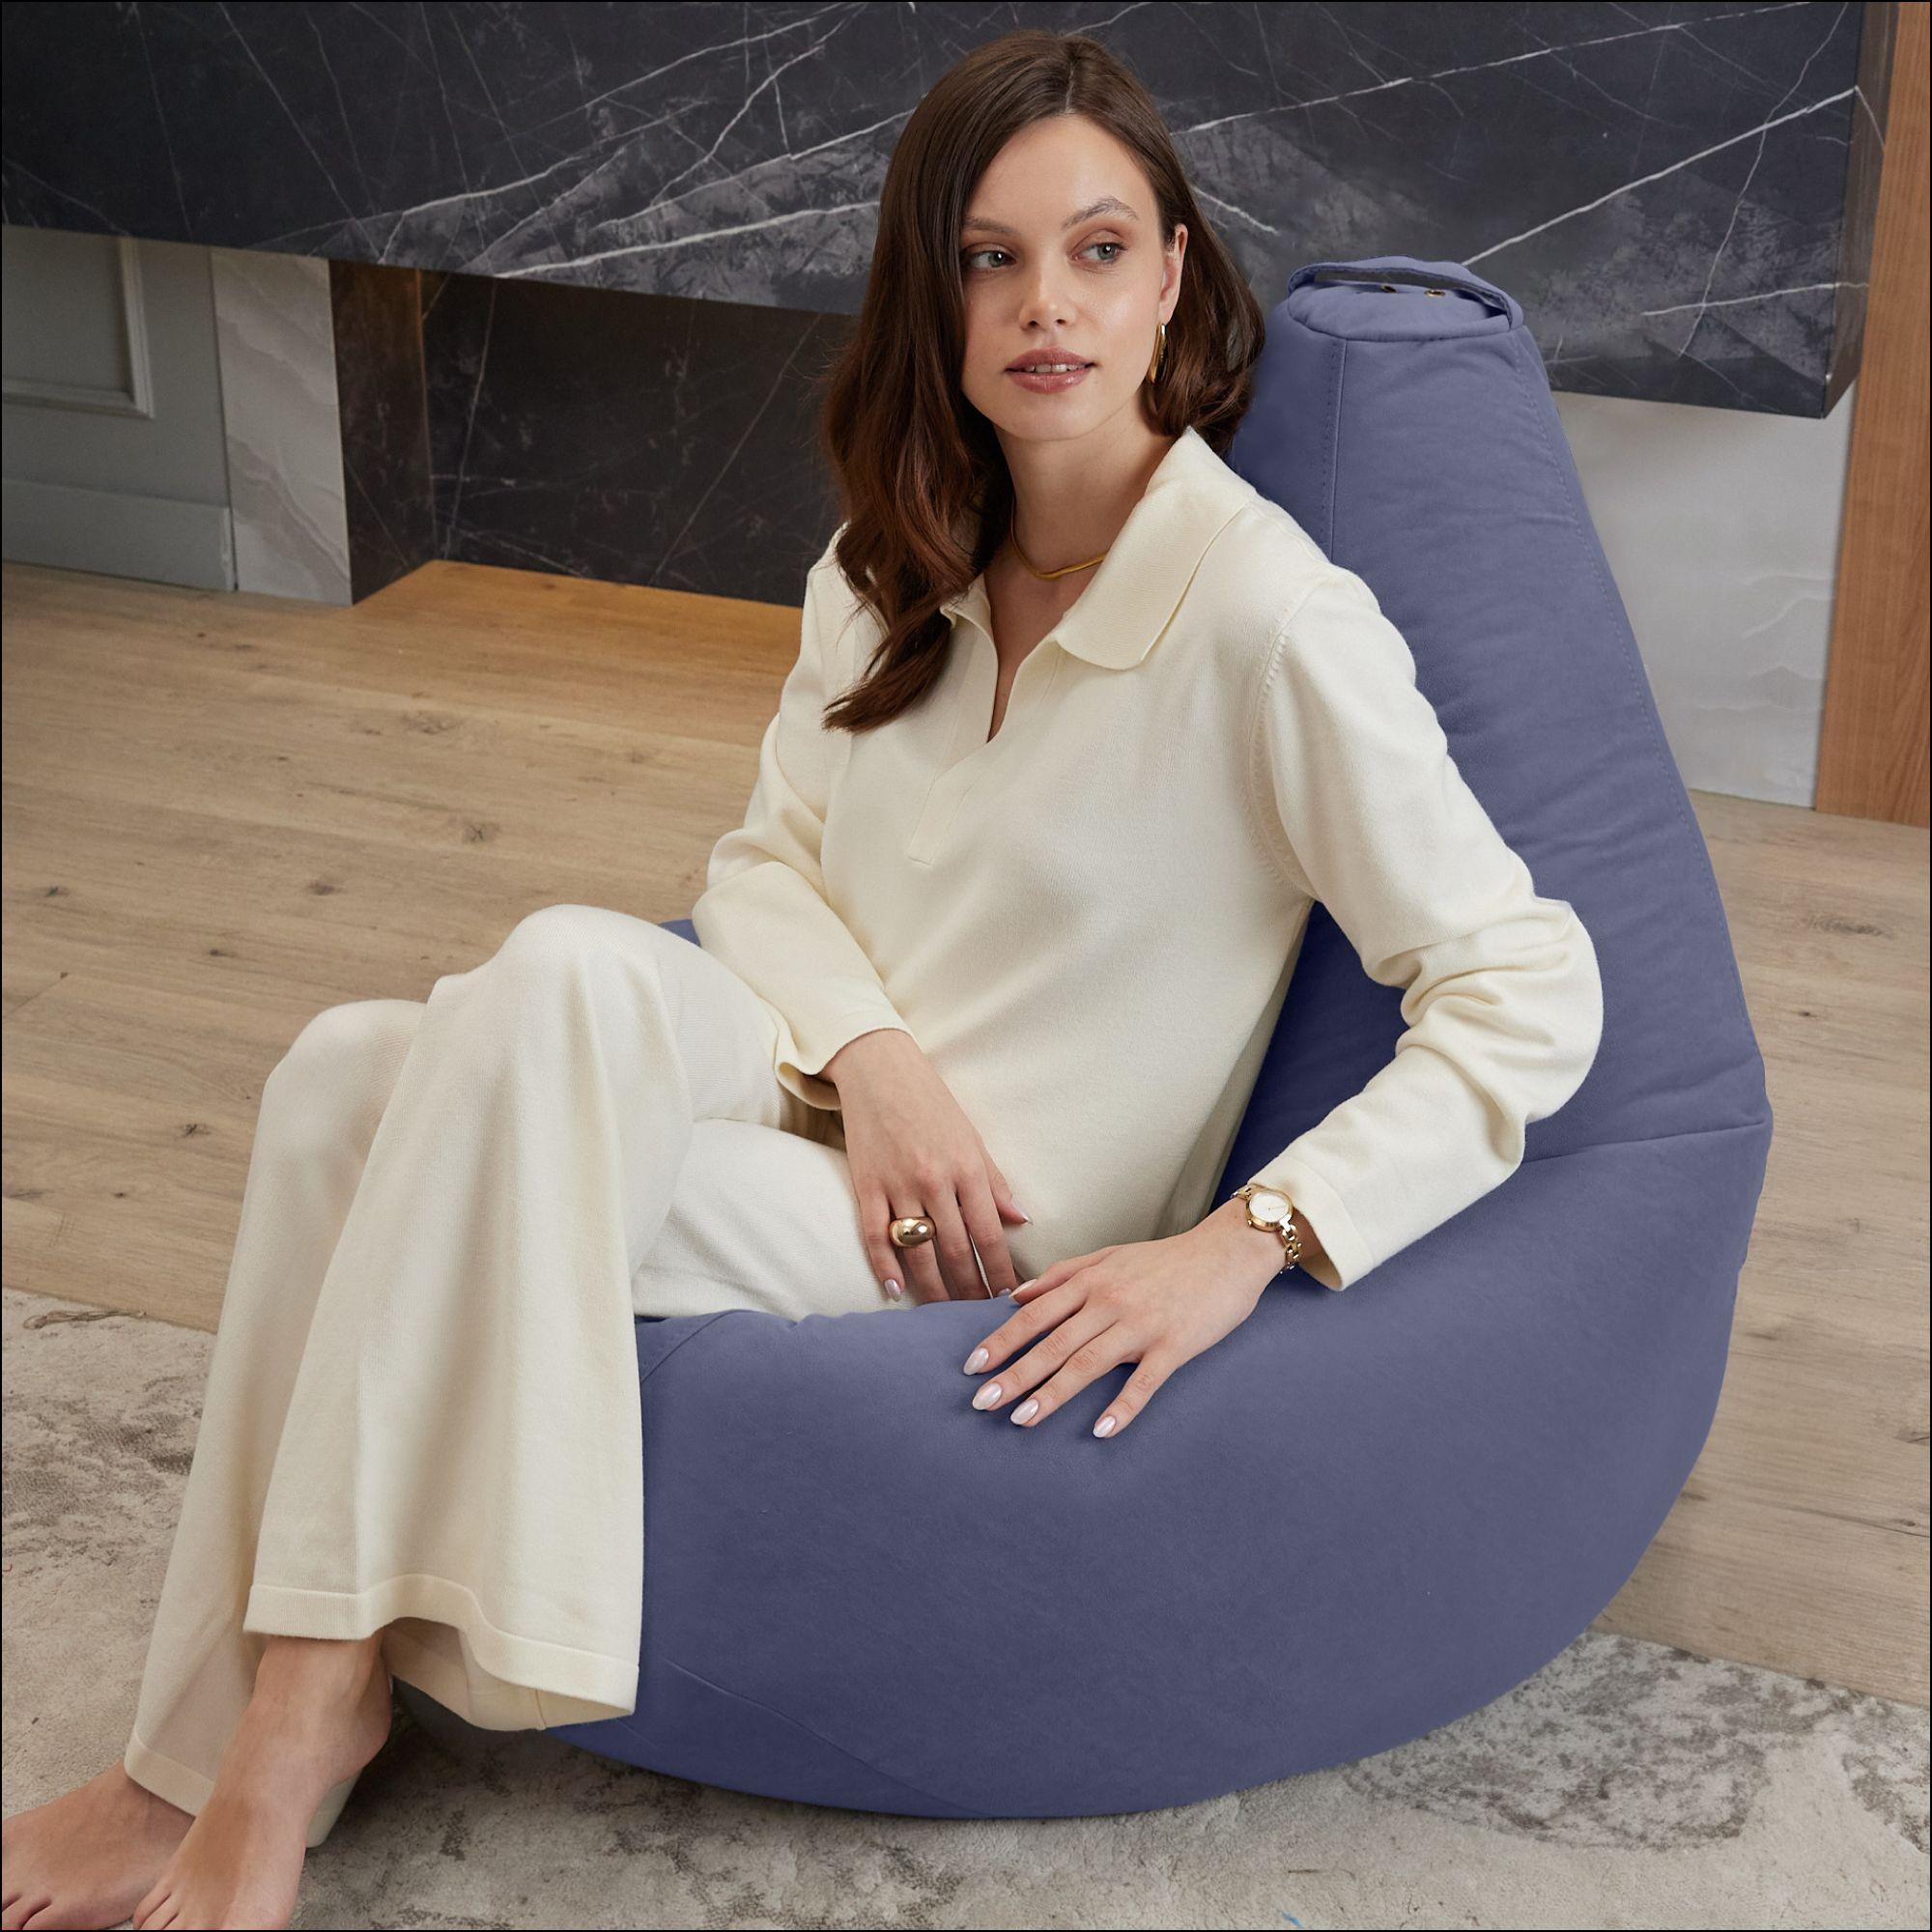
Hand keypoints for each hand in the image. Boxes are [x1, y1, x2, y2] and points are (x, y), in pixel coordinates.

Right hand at [823, 1027, 1028, 1302]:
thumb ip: (995, 1183)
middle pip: (957, 1251)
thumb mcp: (972, 1139)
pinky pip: (875, 1236)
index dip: (1001, 1272)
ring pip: (919, 1252)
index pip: (990, 1234)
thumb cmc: (933, 1104)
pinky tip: (896, 1292)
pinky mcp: (866, 1185)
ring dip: (934, 1289)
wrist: (881, 1071)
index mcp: (967, 1168)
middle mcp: (935, 1180)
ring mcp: (898, 1184)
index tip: (1009, 1299)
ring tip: (944, 1315)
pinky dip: (885, 1267)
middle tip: (978, 1319)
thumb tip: (1022, 1219)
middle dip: (971, 1290)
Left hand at [959, 1198, 1287, 1435]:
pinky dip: (1122, 1407)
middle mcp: (1109, 1302)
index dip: (1001, 1341)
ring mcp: (1142, 1324)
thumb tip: (1015, 1296)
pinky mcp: (1175, 1345)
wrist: (1227, 1252)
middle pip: (1053, 1344)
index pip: (1034, 1315)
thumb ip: (1062, 1275)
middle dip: (1014, 1375)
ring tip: (1023, 1420)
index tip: (972, 1367)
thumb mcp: (1108, 1256)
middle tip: (981, 1403)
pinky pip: (1144, 1382)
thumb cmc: (1165, 1259)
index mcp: (1091, 1281)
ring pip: (1088, 1363)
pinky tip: (1100, 1430)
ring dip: (1053, 1394)